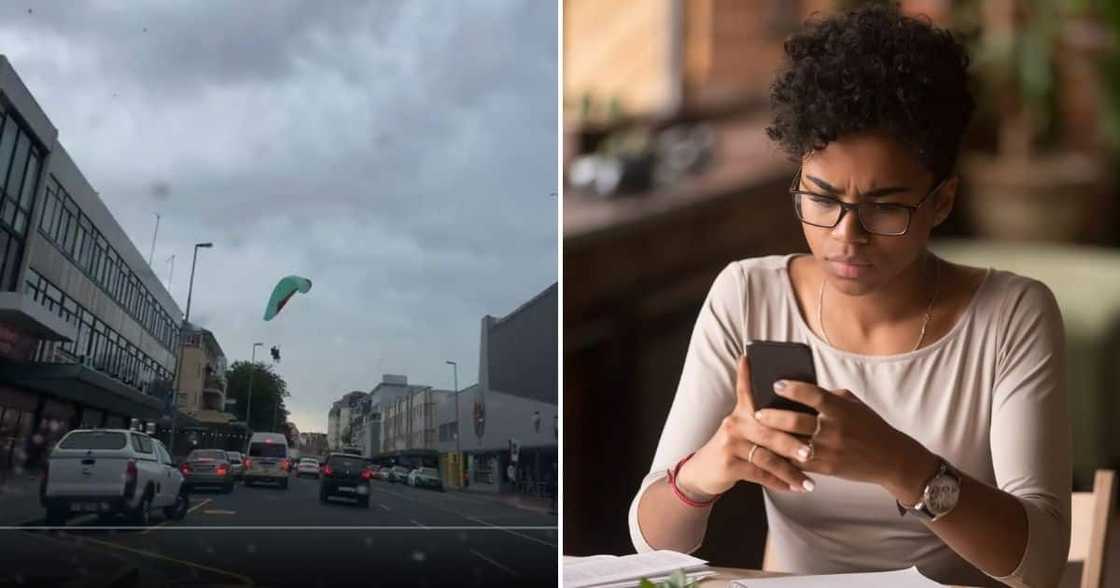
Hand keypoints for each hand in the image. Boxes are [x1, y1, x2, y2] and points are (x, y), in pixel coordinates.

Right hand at [675, 355, 815, 499]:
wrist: (704, 471)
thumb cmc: (734, 448)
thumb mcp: (742, 429)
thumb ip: (763, 420)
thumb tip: (797, 412)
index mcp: (741, 412)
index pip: (746, 390)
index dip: (747, 374)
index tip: (750, 358)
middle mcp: (734, 423)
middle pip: (769, 431)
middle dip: (793, 443)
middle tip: (812, 452)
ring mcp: (730, 443)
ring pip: (767, 457)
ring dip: (790, 471)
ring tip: (808, 482)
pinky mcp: (728, 464)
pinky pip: (759, 474)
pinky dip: (778, 482)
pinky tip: (793, 488)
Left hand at [761, 379, 930, 490]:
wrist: (891, 458)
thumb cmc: (870, 426)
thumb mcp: (853, 405)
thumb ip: (829, 396)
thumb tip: (801, 389)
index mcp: (840, 409)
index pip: (812, 394)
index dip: (792, 388)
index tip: (775, 384)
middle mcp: (834, 429)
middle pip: (796, 421)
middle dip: (772, 416)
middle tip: (756, 412)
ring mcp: (830, 450)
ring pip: (793, 444)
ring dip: (773, 438)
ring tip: (758, 432)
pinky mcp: (827, 468)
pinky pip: (799, 463)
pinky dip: (783, 457)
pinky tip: (771, 451)